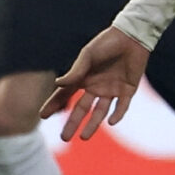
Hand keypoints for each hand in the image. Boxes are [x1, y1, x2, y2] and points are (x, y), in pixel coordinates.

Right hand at [42, 26, 150, 141]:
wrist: (131, 36)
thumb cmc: (107, 43)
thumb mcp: (89, 56)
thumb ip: (76, 71)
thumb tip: (58, 84)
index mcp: (84, 77)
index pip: (65, 94)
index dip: (54, 104)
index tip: (42, 115)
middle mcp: (96, 86)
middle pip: (82, 109)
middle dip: (73, 123)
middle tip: (64, 138)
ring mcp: (112, 89)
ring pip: (100, 112)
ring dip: (93, 124)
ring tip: (84, 137)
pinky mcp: (128, 90)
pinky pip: (122, 106)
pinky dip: (118, 114)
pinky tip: (111, 122)